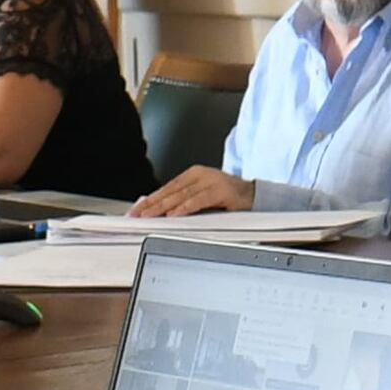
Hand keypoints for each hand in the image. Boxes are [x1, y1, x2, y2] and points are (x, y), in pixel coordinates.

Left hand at [132, 166, 256, 218]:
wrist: (254, 195)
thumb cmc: (227, 198)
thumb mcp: (202, 197)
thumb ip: (184, 201)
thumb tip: (160, 210)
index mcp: (193, 175)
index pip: (166, 188)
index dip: (150, 199)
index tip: (136, 209)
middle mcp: (200, 175)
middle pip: (170, 191)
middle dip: (152, 204)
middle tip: (137, 214)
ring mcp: (210, 181)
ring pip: (181, 195)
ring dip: (163, 206)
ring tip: (150, 215)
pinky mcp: (220, 190)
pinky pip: (199, 200)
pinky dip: (185, 208)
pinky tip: (174, 214)